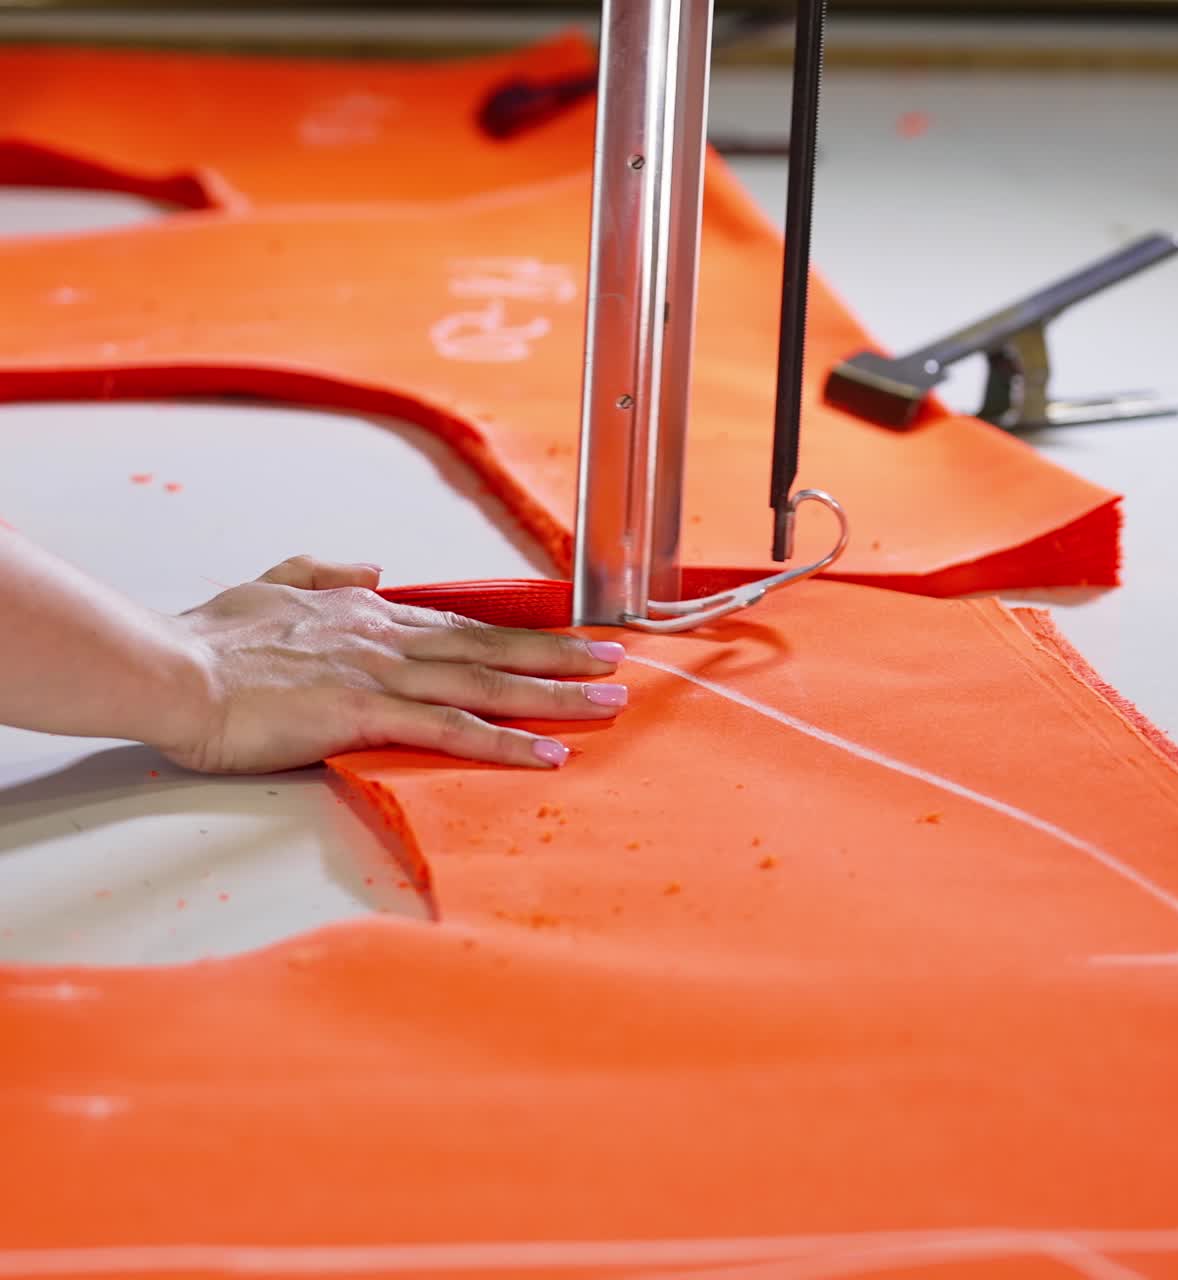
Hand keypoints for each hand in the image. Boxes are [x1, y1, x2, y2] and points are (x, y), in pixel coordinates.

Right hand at [164, 555, 626, 773]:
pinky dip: (503, 740)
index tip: (564, 638)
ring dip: (553, 694)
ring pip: (486, 683)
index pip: (462, 625)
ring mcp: (383, 674)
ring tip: (606, 704)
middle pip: (492, 647)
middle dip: (560, 657)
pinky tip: (545, 753)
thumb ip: (326, 571)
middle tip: (615, 665)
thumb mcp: (276, 583)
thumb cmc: (215, 637)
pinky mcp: (366, 713)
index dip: (518, 634)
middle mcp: (390, 637)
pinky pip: (450, 729)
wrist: (174, 667)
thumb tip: (375, 567)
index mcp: (370, 613)